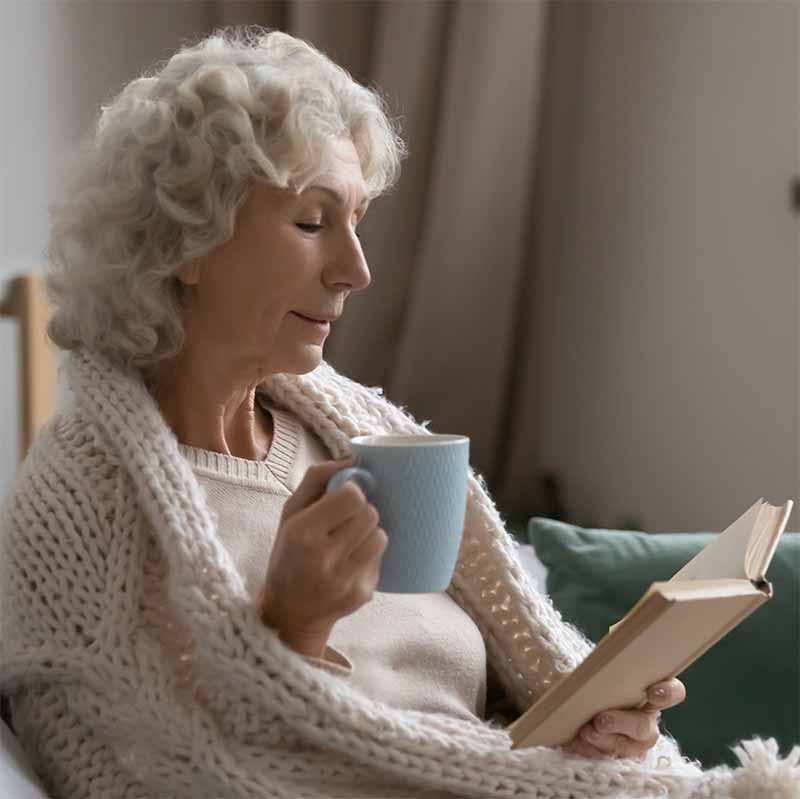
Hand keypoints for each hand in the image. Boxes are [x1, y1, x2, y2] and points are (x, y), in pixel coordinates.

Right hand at [258, 457, 388, 656]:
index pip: (352, 497)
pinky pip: (380, 560)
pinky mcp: (362, 594)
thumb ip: (317, 479)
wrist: (289, 612)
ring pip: (381, 536)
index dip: (352, 492)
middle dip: (360, 513)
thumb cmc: (289, 554)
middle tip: (345, 522)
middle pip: (370, 514)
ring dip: (369, 534)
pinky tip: (350, 563)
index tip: (343, 497)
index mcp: (303, 532)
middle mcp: (324, 558)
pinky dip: (369, 556)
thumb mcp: (290, 513)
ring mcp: (345, 580)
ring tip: (349, 541)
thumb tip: (352, 457)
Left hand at [561, 678, 685, 759]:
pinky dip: (590, 750)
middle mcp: (645, 718)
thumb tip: (567, 673)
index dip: (668, 692)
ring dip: (604, 740)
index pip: (673, 691)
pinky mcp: (617, 756)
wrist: (575, 702)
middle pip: (644, 726)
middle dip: (622, 723)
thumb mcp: (594, 671)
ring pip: (628, 748)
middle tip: (600, 720)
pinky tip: (576, 741)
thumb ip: (592, 669)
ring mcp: (633, 742)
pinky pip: (608, 759)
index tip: (652, 692)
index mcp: (649, 691)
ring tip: (585, 732)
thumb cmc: (591, 681)